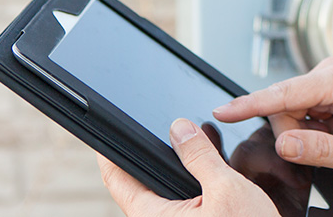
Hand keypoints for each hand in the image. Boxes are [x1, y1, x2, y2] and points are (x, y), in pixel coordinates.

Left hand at [99, 118, 278, 215]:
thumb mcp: (227, 189)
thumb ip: (200, 156)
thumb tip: (180, 129)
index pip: (115, 179)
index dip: (108, 152)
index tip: (105, 129)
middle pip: (138, 183)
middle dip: (149, 154)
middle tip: (156, 128)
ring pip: (164, 192)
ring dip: (176, 167)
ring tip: (190, 141)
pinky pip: (182, 203)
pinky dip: (192, 183)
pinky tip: (208, 168)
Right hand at [212, 57, 332, 189]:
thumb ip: (319, 150)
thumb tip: (283, 143)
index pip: (284, 94)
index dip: (250, 104)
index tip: (223, 111)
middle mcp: (329, 74)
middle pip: (280, 105)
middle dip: (291, 133)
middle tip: (325, 149)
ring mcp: (323, 82)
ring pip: (283, 112)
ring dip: (298, 134)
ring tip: (331, 143)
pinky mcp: (320, 92)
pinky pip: (292, 114)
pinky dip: (303, 131)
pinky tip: (327, 137)